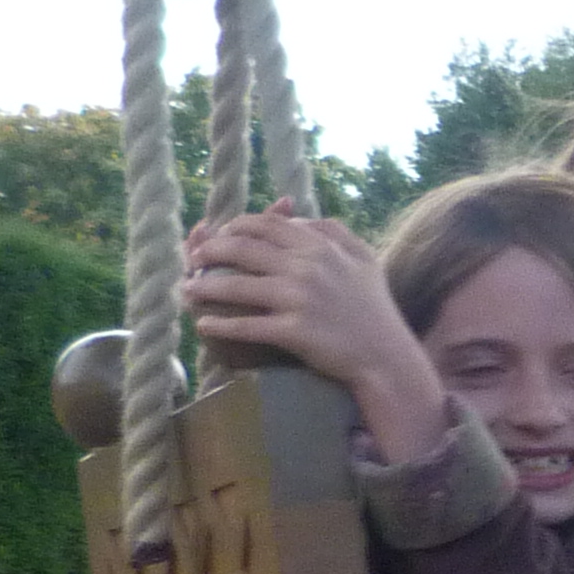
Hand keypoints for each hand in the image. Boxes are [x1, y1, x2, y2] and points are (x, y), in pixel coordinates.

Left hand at [182, 203, 445, 455]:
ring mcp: (298, 299)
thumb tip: (297, 217)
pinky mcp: (293, 331)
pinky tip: (203, 325)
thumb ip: (332, 231)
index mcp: (319, 245)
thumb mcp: (363, 258)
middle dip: (211, 252)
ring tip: (187, 290)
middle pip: (242, 249)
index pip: (265, 224)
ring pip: (237, 286)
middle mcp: (305, 266)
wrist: (386, 356)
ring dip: (204, 287)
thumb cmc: (374, 308)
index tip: (221, 234)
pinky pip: (246, 325)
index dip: (235, 226)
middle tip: (195, 259)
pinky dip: (220, 325)